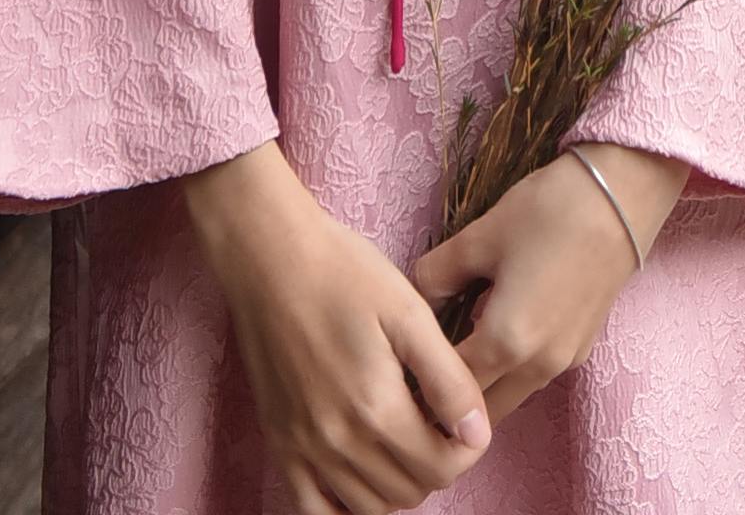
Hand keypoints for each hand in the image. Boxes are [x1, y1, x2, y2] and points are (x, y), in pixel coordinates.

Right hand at [183, 139, 493, 513]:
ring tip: (403, 435)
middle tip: (435, 418)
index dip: (468, 446)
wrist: (268, 256)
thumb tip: (476, 433)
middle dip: (437, 462)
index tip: (465, 414)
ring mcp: (304, 448)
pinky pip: (315, 511)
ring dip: (398, 483)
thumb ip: (448, 379)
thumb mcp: (408, 311)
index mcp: (377, 408)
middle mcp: (339, 441)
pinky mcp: (279, 443)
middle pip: (411, 491)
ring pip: (371, 508)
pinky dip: (345, 508)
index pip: (444, 468)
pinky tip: (361, 476)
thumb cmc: (343, 271)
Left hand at [406, 143, 689, 432]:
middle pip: (483, 408)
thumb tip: (414, 293)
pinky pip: (534, 375)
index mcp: (506, 343)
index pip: (451, 388)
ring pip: (511, 394)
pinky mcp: (582, 346)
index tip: (400, 371)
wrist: (621, 197)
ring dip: (483, 384)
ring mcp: (565, 360)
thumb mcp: (481, 236)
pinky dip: (509, 368)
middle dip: (452, 399)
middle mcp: (538, 366)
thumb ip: (439, 272)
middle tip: (422, 371)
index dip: (422, 382)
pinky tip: (495, 325)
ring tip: (453, 347)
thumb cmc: (548, 212)